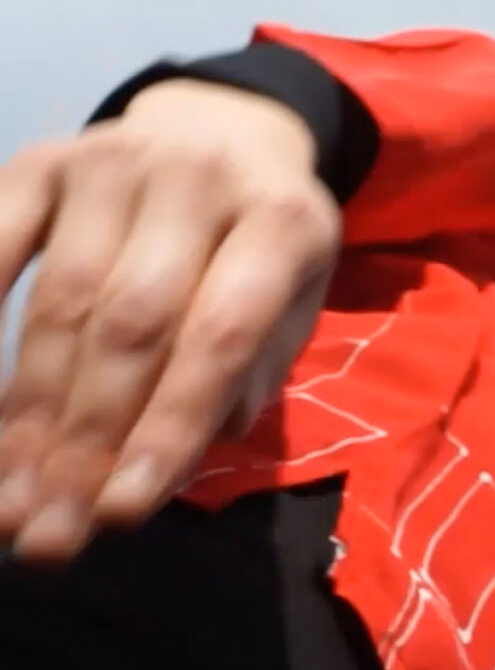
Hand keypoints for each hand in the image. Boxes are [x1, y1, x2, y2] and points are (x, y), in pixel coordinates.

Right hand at [0, 79, 341, 563]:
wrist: (225, 134)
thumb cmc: (258, 249)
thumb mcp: (291, 305)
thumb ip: (245, 379)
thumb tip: (171, 465)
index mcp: (283, 221)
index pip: (219, 337)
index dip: (168, 428)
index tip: (122, 514)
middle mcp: (200, 179)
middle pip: (132, 328)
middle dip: (85, 444)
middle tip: (48, 536)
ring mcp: (115, 159)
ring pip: (59, 305)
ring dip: (25, 416)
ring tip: (9, 503)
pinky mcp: (43, 159)